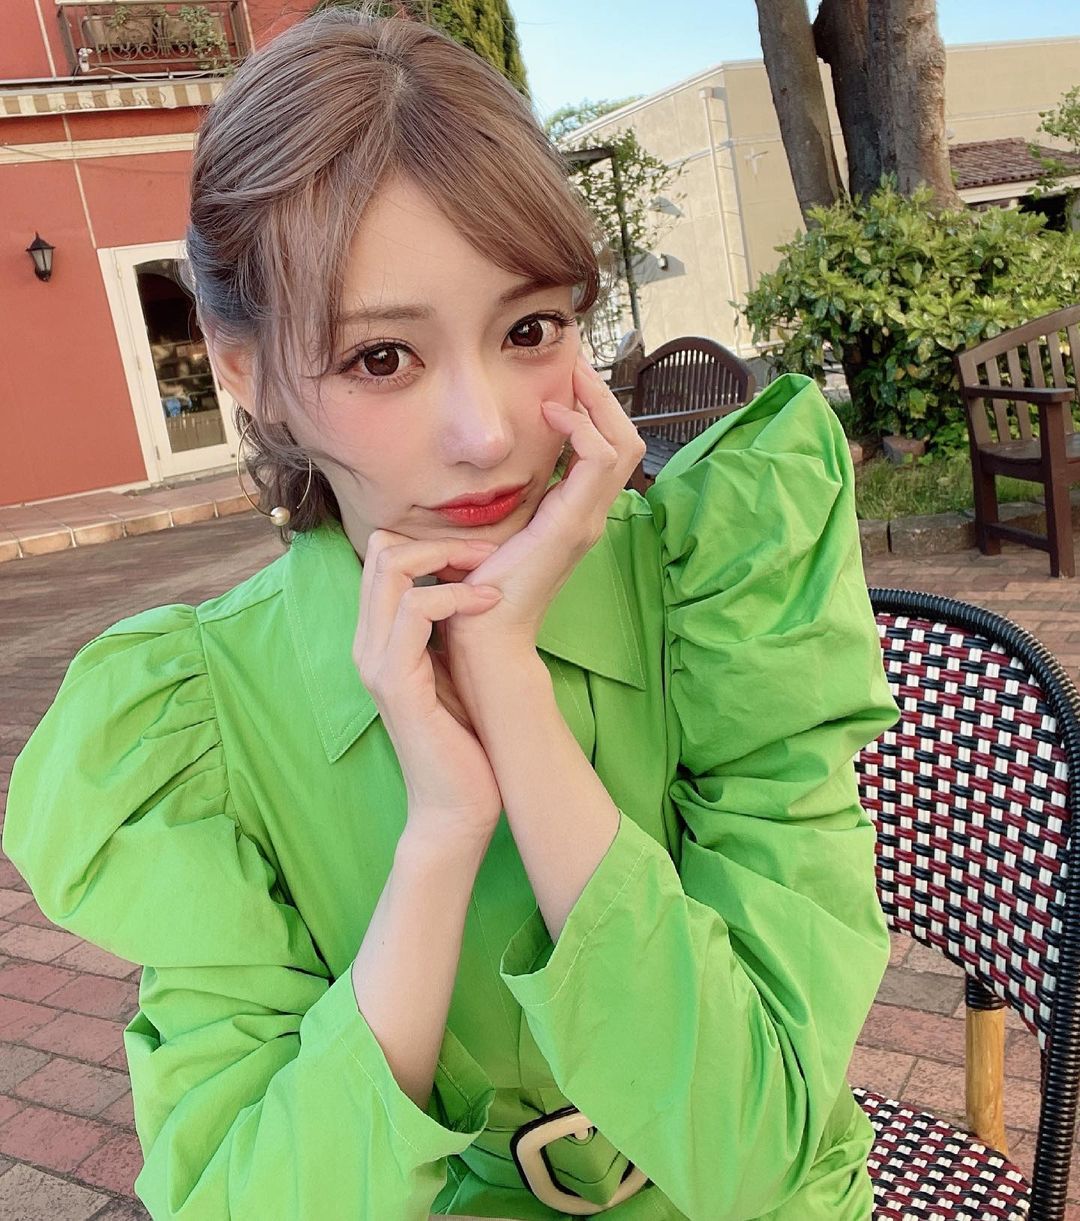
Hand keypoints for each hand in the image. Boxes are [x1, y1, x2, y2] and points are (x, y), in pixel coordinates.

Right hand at [353, 530, 504, 844]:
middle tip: (490, 556)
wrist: (456, 808)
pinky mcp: (396, 682)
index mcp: (379, 640)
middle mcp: (368, 645)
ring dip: (450, 560)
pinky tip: (489, 604)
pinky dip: (456, 597)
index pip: (383, 559)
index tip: (481, 556)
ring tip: (493, 576)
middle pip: (381, 553)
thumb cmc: (464, 743)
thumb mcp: (454, 670)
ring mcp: (376, 663)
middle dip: (441, 542)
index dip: (430, 543)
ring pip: (392, 569)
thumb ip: (448, 631)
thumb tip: (472, 582)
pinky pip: (416, 610)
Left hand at [447, 351, 645, 655]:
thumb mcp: (497, 529)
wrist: (484, 634)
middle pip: (625, 441)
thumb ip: (506, 497)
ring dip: (597, 404)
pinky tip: (551, 413)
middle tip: (575, 365)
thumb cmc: (479, 589)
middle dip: (602, 397)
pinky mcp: (572, 525)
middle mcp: (590, 517)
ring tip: (569, 378)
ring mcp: (586, 522)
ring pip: (621, 445)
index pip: (607, 450)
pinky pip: (597, 461)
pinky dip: (581, 429)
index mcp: (575, 516)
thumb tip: (486, 461)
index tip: (565, 380)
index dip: (594, 411)